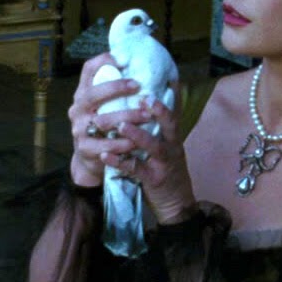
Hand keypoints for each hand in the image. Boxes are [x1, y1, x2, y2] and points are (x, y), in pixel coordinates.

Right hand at [67, 53, 141, 186]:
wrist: (90, 159)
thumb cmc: (106, 127)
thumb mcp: (106, 107)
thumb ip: (118, 92)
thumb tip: (148, 70)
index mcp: (84, 94)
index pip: (88, 70)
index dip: (103, 61)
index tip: (122, 58)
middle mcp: (78, 109)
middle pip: (92, 94)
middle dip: (116, 87)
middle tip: (138, 85)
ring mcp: (78, 128)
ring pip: (102, 121)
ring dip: (126, 117)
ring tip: (147, 116)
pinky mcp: (84, 148)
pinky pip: (105, 145)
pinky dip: (122, 143)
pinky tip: (136, 141)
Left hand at [99, 79, 194, 223]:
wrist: (176, 204)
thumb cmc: (166, 170)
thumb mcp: (168, 146)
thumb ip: (160, 127)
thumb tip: (150, 102)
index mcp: (172, 137)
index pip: (173, 112)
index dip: (169, 96)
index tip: (164, 77)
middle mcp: (172, 147)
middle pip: (170, 125)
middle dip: (158, 111)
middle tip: (143, 97)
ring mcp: (164, 163)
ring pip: (153, 146)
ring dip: (137, 135)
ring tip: (121, 125)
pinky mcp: (154, 180)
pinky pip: (136, 170)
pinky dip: (120, 162)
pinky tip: (105, 156)